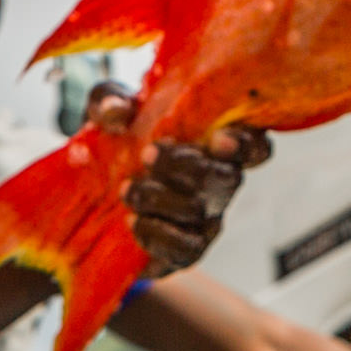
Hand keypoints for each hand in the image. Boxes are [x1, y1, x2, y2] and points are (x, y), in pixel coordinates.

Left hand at [105, 87, 271, 277]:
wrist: (96, 186)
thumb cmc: (119, 135)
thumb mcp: (108, 107)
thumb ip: (110, 100)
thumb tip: (115, 112)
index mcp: (215, 143)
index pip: (254, 146)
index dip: (246, 144)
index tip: (218, 138)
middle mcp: (220, 182)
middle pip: (227, 179)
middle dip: (186, 166)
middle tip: (147, 154)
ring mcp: (206, 219)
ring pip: (200, 212)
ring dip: (160, 199)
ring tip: (126, 189)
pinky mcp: (185, 249)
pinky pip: (185, 250)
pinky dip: (157, 235)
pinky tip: (131, 220)